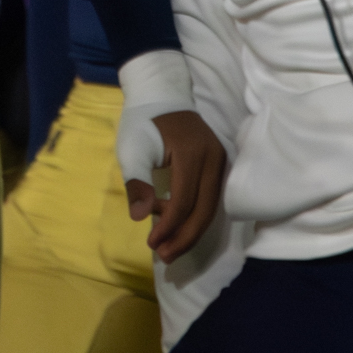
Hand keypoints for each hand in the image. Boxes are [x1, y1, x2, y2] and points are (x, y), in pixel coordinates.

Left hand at [124, 110, 226, 262]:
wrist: (161, 95)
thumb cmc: (143, 122)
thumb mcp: (132, 148)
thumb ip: (137, 182)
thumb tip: (140, 217)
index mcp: (191, 154)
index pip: (184, 201)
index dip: (169, 226)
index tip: (152, 244)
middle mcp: (214, 159)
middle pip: (204, 210)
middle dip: (184, 238)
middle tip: (165, 257)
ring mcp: (220, 161)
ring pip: (211, 207)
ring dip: (191, 231)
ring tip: (171, 249)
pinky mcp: (219, 164)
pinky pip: (211, 198)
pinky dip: (196, 216)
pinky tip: (179, 228)